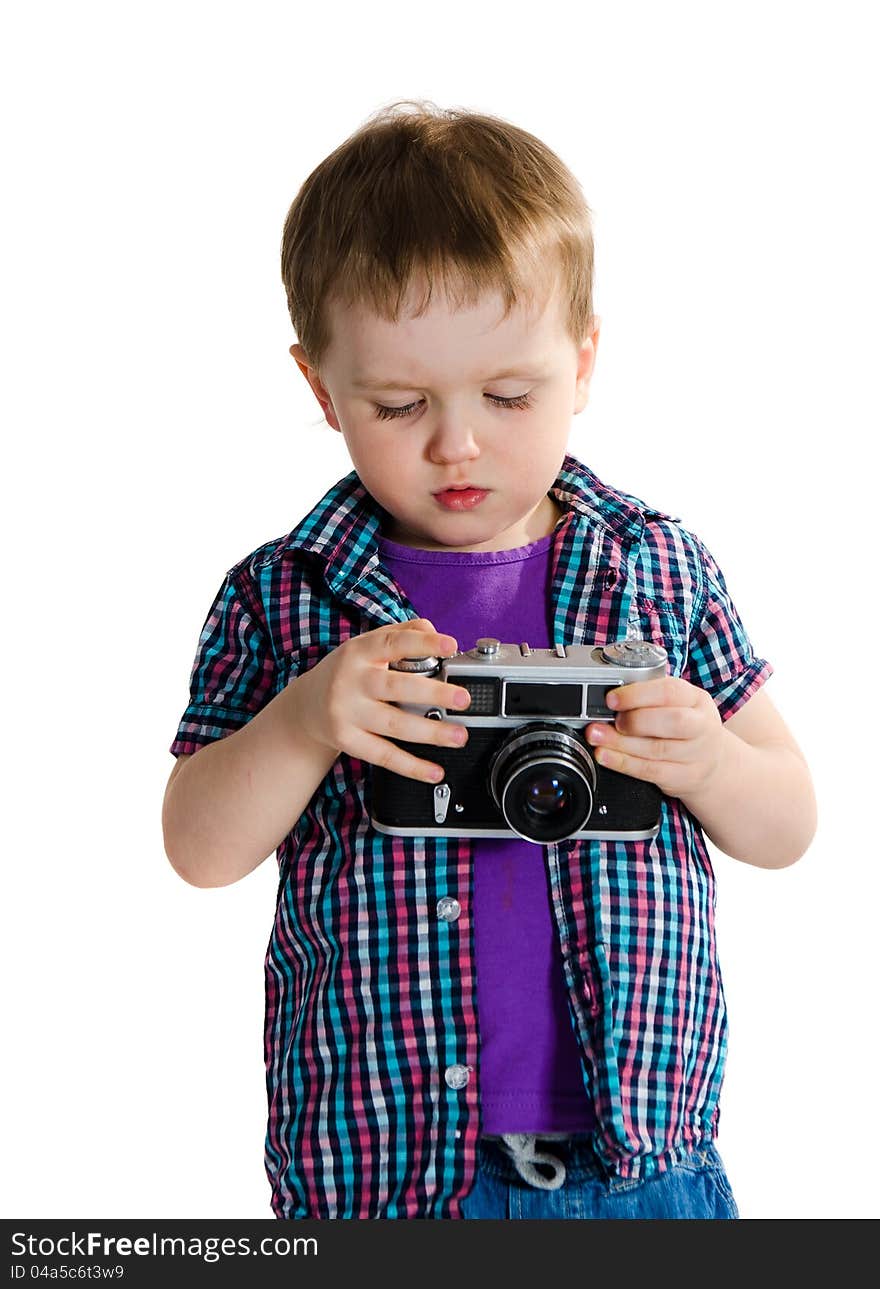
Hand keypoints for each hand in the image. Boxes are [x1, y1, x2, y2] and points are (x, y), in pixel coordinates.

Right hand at [293, 618, 471, 782]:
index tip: (450, 646)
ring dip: (430, 732)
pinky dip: (411, 766)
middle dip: (433, 693)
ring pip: (394, 724)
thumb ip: (402, 633)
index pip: (394, 642)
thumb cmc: (346, 673)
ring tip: (458, 735)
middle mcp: (352, 681)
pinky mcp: (347, 740)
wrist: (305, 707)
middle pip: (396, 687)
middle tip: (462, 698)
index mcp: (360, 652)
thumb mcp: (367, 646)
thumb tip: (435, 632)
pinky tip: (434, 770)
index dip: (423, 643)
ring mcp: (347, 712)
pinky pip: (383, 755)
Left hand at [584, 676, 724, 798]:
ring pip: (657, 749)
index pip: (671, 692)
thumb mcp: (678, 705)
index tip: (612, 699)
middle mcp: (702, 726)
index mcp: (697, 699)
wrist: (713, 762)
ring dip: (620, 743)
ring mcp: (697, 754)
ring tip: (596, 736)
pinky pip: (650, 770)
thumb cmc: (687, 726)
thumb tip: (611, 696)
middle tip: (611, 720)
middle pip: (673, 721)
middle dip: (636, 720)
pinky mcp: (686, 777)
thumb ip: (649, 698)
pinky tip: (605, 756)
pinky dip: (623, 763)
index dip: (638, 695)